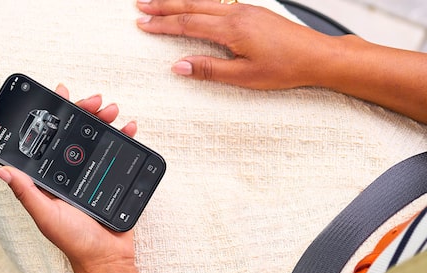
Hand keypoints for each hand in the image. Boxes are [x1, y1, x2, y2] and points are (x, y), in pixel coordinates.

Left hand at [0, 84, 138, 272]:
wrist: (109, 258)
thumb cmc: (74, 241)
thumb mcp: (46, 215)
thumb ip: (27, 193)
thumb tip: (1, 170)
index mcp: (51, 177)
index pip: (50, 139)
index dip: (54, 116)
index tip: (59, 96)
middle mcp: (70, 171)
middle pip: (76, 132)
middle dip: (84, 111)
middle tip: (94, 101)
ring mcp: (92, 172)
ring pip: (97, 136)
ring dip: (104, 118)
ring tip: (112, 109)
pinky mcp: (112, 176)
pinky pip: (120, 150)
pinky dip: (126, 136)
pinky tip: (130, 127)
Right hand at [136, 0, 341, 88]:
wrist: (319, 56)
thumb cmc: (287, 66)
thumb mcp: (244, 76)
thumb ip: (209, 69)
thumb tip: (180, 65)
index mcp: (232, 28)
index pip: (188, 24)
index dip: (162, 24)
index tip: (143, 24)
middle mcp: (237, 13)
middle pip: (192, 6)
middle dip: (164, 6)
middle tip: (141, 6)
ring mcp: (245, 9)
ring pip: (204, 0)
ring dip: (179, 1)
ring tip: (160, 2)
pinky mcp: (253, 12)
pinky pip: (217, 1)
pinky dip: (198, 2)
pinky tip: (193, 4)